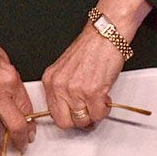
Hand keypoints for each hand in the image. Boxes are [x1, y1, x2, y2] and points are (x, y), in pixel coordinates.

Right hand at [0, 0, 33, 155]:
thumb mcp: (3, 58)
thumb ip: (10, 79)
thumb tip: (15, 96)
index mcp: (10, 80)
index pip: (26, 108)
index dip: (29, 123)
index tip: (30, 130)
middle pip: (14, 125)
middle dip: (20, 140)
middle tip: (21, 146)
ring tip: (1, 155)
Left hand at [43, 0, 152, 129]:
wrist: (106, 33)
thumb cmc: (91, 47)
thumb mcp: (66, 68)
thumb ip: (63, 88)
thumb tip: (68, 107)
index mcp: (50, 80)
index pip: (52, 113)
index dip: (67, 116)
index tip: (74, 115)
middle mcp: (60, 86)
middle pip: (65, 122)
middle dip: (78, 121)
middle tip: (87, 113)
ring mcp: (76, 90)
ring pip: (83, 120)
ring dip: (93, 114)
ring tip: (98, 103)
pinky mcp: (93, 91)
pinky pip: (98, 114)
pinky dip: (104, 110)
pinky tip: (105, 98)